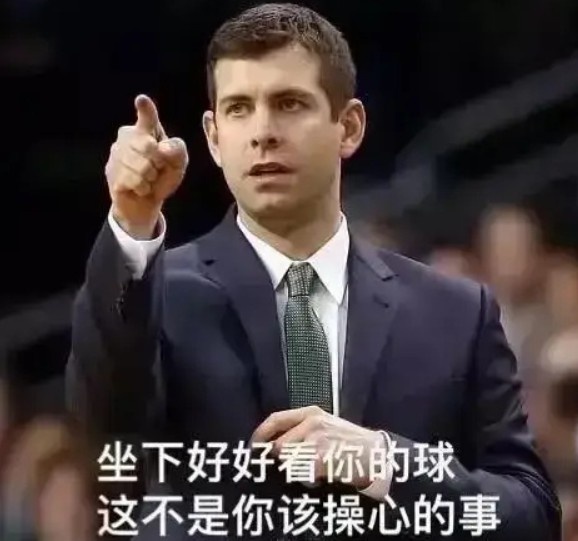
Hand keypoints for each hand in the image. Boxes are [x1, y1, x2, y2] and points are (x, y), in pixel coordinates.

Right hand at [105, 94, 188, 238]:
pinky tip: (139, 187)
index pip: (147, 117)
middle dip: (158, 164)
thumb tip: (161, 147)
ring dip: (150, 179)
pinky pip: (134, 181)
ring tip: (147, 179)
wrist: (145, 201)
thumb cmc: (163, 176)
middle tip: (156, 169)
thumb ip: (177, 150)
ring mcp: (116, 153)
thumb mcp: (178, 164)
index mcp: (147, 129)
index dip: (145, 109)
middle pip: (149, 147)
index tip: (142, 100)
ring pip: (141, 167)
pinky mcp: (111, 170)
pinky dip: (143, 188)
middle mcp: (128, 135)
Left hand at [251, 406, 384, 489]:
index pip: (275, 419)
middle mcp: (311, 423)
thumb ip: (301, 430)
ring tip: (314, 471)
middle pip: (279, 447)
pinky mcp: (322, 457)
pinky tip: (322, 476)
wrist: (378, 454)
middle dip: (284, 461)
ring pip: (289, 462)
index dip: (260, 434)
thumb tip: (273, 445)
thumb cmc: (350, 442)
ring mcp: (317, 440)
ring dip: (297, 472)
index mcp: (310, 413)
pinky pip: (302, 474)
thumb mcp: (325, 426)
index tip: (253, 447)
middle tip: (298, 467)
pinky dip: (309, 481)